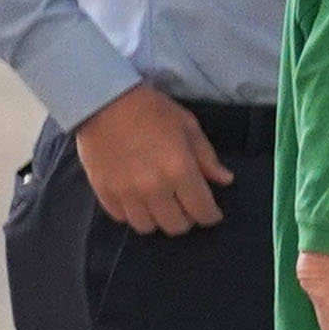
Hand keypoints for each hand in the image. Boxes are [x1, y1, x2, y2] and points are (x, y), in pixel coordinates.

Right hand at [73, 81, 232, 235]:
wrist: (103, 102)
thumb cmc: (152, 110)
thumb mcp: (188, 127)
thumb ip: (207, 158)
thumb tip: (225, 180)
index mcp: (180, 171)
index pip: (202, 211)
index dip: (211, 215)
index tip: (211, 211)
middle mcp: (154, 188)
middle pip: (176, 226)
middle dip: (187, 219)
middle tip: (185, 206)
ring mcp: (126, 193)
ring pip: (147, 227)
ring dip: (158, 219)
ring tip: (161, 205)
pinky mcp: (103, 192)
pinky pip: (121, 217)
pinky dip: (132, 213)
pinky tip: (137, 199)